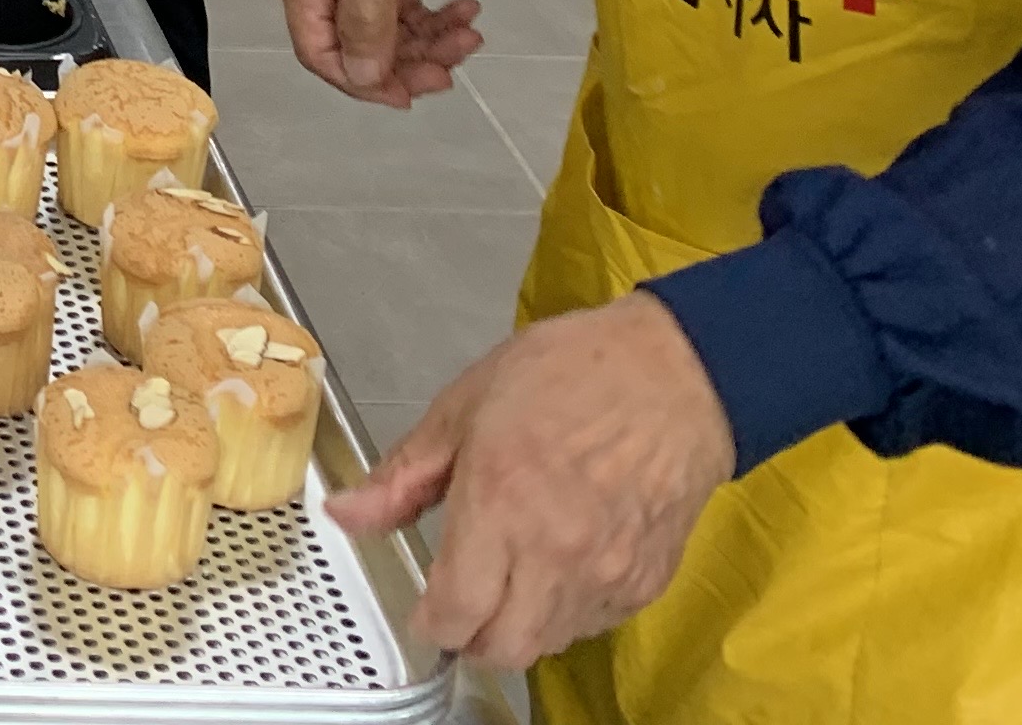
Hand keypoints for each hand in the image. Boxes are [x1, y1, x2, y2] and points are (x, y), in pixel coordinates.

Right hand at [273, 0, 484, 104]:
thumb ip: (366, 26)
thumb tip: (363, 79)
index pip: (319, 52)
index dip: (360, 80)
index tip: (406, 94)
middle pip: (360, 52)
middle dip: (407, 63)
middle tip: (450, 67)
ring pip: (392, 41)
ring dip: (432, 45)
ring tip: (469, 33)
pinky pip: (411, 20)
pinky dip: (439, 24)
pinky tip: (466, 12)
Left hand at [329, 295, 733, 667]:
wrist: (675, 375)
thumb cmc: (569, 373)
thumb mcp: (465, 405)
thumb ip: (403, 474)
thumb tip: (345, 514)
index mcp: (501, 503)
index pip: (457, 612)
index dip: (430, 624)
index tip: (423, 610)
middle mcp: (556, 553)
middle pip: (503, 649)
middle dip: (471, 638)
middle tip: (461, 604)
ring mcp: (607, 574)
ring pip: (549, 643)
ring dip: (519, 626)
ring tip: (511, 576)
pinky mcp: (646, 581)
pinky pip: (593, 624)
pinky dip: (567, 612)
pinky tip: (558, 566)